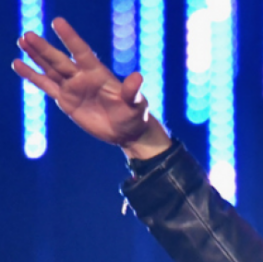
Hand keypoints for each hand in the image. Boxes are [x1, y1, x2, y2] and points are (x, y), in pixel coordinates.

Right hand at [12, 17, 169, 158]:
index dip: (70, 38)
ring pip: (50, 69)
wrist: (126, 132)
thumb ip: (133, 92)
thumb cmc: (135, 116)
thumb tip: (138, 76)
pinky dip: (32, 76)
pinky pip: (45, 85)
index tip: (57, 22)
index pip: (82, 52)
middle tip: (27, 35)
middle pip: (60, 60)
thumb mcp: (137, 105)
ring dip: (36, 56)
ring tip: (22, 41)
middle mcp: (83, 77)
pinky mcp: (65, 100)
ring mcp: (72, 88)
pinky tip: (18, 64)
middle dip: (44, 49)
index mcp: (99, 74)